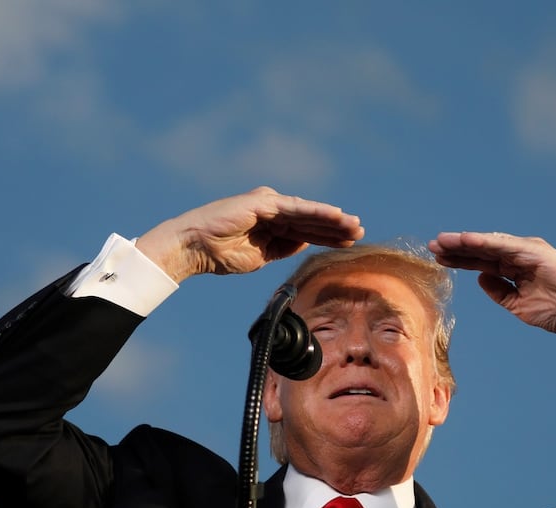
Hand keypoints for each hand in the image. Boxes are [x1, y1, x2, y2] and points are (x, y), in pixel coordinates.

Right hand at [136, 187, 364, 282]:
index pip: (305, 230)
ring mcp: (268, 204)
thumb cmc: (219, 255)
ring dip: (333, 220)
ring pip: (308, 213)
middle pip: (310, 220)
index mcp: (270, 224)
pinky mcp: (264, 202)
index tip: (348, 243)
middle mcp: (271, 210)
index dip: (327, 236)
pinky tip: (337, 216)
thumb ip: (282, 249)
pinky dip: (318, 212)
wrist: (194, 248)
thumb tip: (304, 243)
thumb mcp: (260, 257)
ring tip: (355, 226)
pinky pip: (297, 208)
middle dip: (336, 227)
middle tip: (360, 232)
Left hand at [428, 232, 555, 348]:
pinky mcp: (534, 250)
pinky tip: (465, 240)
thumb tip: (479, 279)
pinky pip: (503, 244)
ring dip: (465, 241)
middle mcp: (519, 256)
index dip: (460, 260)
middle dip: (456, 248)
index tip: (438, 259)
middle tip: (432, 246)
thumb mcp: (517, 304)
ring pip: (489, 243)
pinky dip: (483, 241)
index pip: (482, 262)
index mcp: (515, 269)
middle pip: (481, 250)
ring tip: (442, 241)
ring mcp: (526, 251)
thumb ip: (498, 291)